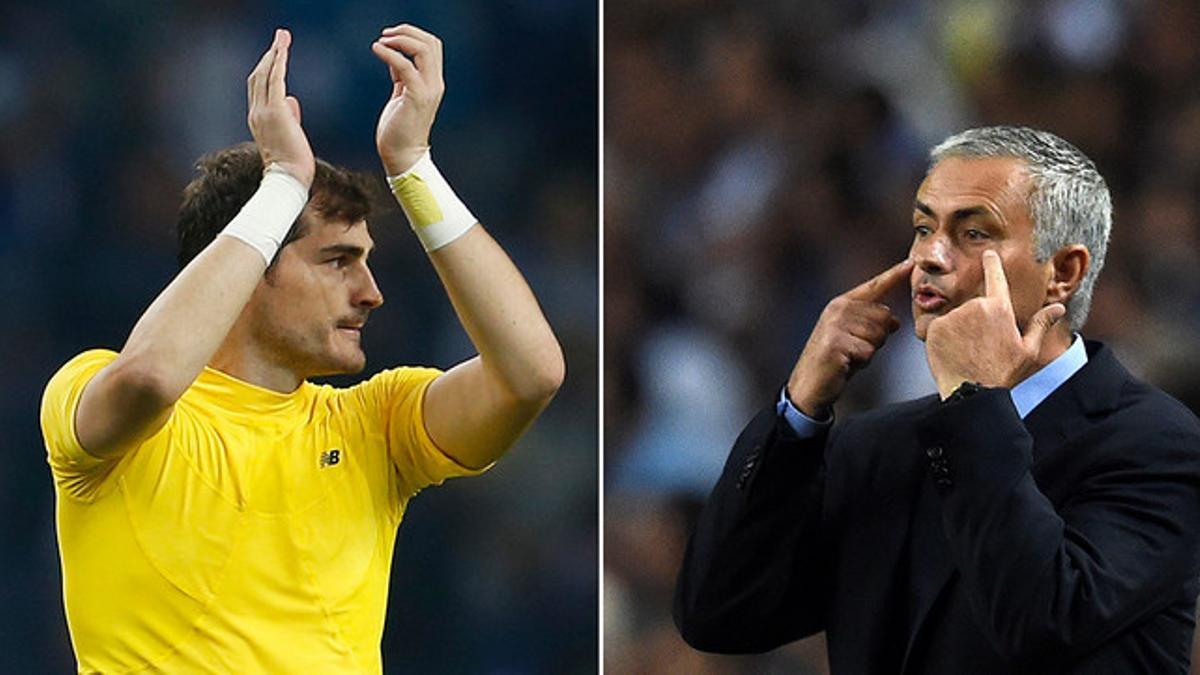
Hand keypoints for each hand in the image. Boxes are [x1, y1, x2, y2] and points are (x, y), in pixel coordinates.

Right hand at [246, 29, 314, 187]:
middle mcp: (256, 112)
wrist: (288, 178)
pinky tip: (284, 50)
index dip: (266, 69)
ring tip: (282, 37)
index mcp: (258, 118)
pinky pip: (276, 80)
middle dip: (270, 55)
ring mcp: (263, 111)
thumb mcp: (289, 134)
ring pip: (265, 74)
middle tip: (280, 38)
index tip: (275, 54)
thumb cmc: (292, 162)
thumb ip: (289, 116)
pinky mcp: (275, 111)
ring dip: (275, 54)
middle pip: (258, 76)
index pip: (259, 87)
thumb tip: (292, 100)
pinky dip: (279, 63)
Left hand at [371, 24, 444, 174]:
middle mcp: (434, 84)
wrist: (403, 156)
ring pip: (423, 50)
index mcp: (433, 83)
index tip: (391, 37)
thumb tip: (393, 56)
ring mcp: (428, 90)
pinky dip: (389, 53)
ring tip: (382, 41)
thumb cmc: (399, 129)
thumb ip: (402, 76)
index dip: (413, 35)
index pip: (432, 47)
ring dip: (400, 40)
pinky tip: (376, 49)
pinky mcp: (416, 97)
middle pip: (430, 43)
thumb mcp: (402, 95)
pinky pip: (404, 66)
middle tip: (386, 35)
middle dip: (407, 32)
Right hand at [787, 258, 913, 416]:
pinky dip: (861, 363)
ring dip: (869, 352)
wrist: (809, 384)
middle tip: (857, 349)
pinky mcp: (835, 343)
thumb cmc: (834, 360)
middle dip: (879, 338)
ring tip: (850, 356)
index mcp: (841, 303)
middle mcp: (838, 309)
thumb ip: (872, 324)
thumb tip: (896, 321)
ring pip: (878, 336)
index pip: (874, 286)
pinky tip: (846, 364)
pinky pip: (868, 352)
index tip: (912, 262)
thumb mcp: (854, 337)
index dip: (894, 274)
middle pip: (884, 317)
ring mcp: (835, 325)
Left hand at [925, 250, 1065, 398]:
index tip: (988, 253)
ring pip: (954, 317)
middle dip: (975, 323)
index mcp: (1000, 309)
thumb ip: (1040, 324)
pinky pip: (937, 327)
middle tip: (980, 348)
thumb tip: (1059, 307)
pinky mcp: (935, 327)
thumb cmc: (1002, 374)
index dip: (991, 263)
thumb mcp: (1028, 350)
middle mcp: (975, 307)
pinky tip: (951, 354)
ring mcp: (953, 316)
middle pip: (972, 306)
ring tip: (966, 353)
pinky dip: (942, 338)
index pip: (995, 277)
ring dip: (958, 331)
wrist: (973, 393)